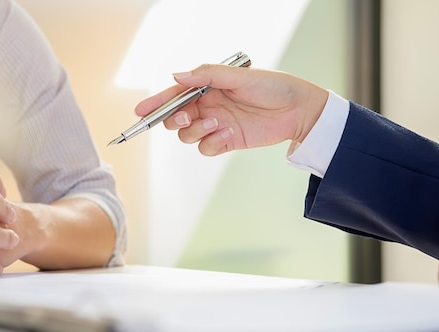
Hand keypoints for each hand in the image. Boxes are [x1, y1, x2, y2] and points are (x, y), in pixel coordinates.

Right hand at [135, 65, 328, 155]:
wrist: (298, 110)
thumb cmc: (271, 86)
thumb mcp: (238, 76)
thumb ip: (206, 75)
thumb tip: (176, 76)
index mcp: (207, 88)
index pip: (174, 96)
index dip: (156, 103)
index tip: (141, 112)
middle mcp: (207, 106)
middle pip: (175, 119)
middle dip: (175, 120)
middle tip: (187, 117)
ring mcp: (216, 125)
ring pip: (188, 135)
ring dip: (197, 131)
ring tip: (218, 123)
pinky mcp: (226, 141)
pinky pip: (206, 148)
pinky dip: (212, 143)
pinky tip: (229, 134)